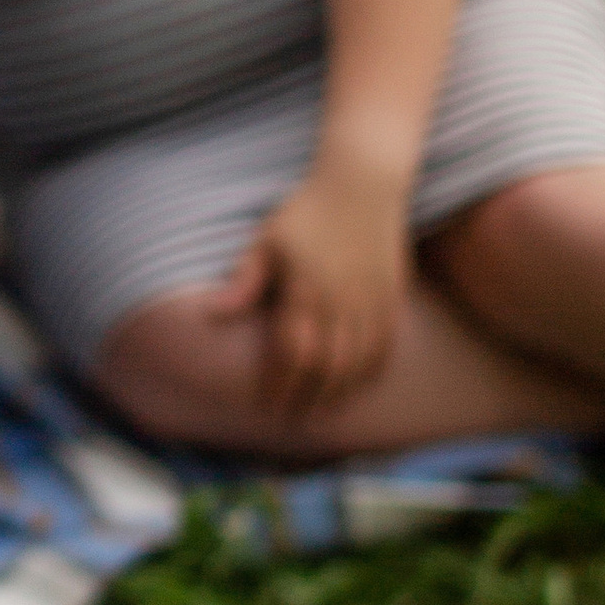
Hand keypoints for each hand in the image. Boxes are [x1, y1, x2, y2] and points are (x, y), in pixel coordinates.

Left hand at [205, 157, 408, 409]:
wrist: (363, 185)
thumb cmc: (307, 212)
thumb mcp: (267, 240)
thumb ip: (244, 281)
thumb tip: (212, 315)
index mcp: (307, 290)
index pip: (293, 353)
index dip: (280, 385)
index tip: (267, 404)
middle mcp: (343, 302)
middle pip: (326, 367)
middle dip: (308, 398)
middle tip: (292, 419)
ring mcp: (372, 302)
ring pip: (358, 363)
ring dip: (340, 392)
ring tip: (322, 411)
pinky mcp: (392, 298)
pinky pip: (385, 347)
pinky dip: (371, 372)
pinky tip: (357, 385)